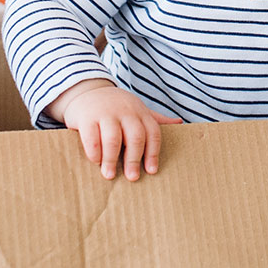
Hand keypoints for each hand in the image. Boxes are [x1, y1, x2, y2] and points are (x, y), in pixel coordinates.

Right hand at [50, 79, 181, 179]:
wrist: (88, 89)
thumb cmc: (116, 106)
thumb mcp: (137, 110)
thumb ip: (155, 119)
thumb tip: (179, 123)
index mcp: (140, 112)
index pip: (153, 133)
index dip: (153, 153)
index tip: (151, 171)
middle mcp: (125, 111)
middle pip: (135, 137)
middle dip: (134, 159)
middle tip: (132, 177)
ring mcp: (106, 113)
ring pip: (113, 139)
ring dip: (112, 160)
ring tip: (109, 175)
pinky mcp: (87, 117)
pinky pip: (92, 137)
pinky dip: (94, 152)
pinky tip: (95, 161)